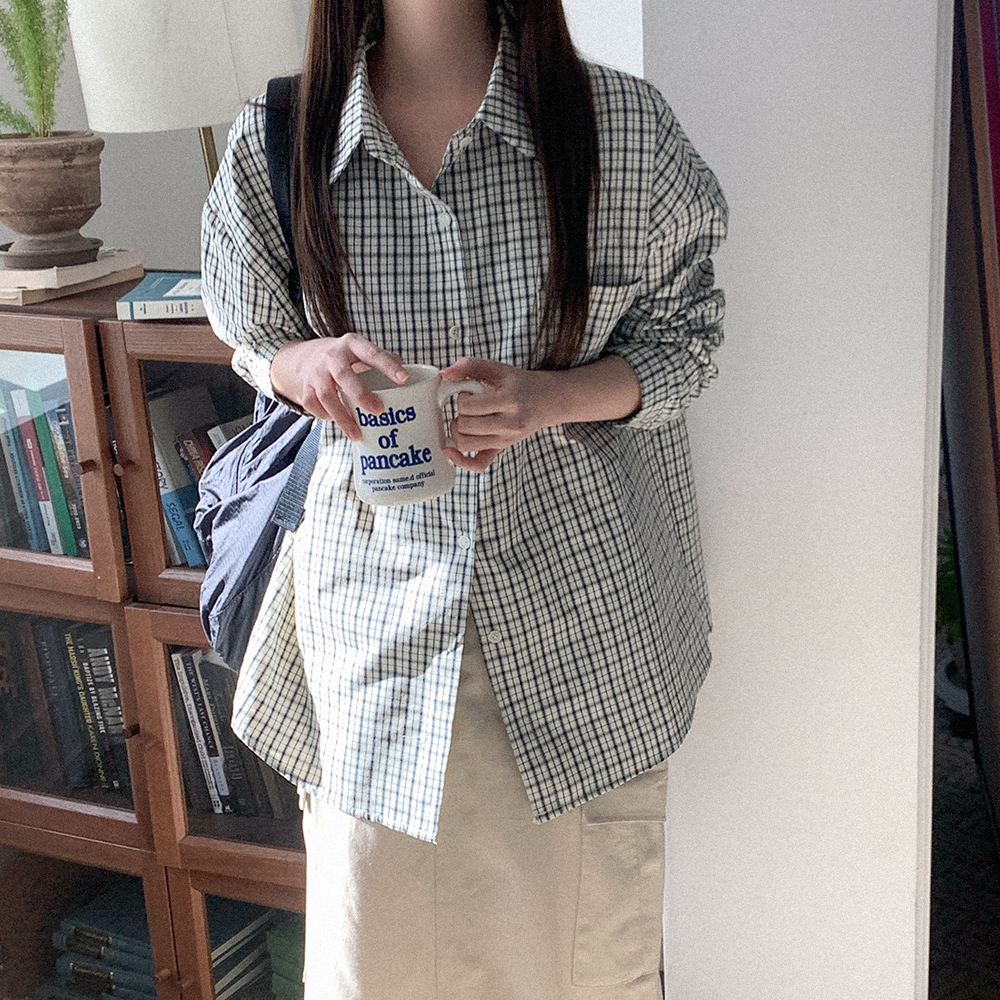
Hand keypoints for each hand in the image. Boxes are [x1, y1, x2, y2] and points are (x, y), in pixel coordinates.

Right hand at [269, 333, 407, 439]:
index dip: (388, 366)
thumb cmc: (346, 358)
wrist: (306, 357)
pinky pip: (313, 405)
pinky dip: (325, 416)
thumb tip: (416, 381)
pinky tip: (336, 421)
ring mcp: (316, 373)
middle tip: (378, 411)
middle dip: (361, 395)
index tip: (404, 379)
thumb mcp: (363, 351)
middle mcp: (332, 356)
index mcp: (352, 344)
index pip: (372, 353)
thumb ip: (386, 362)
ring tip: (357, 434)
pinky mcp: (305, 388)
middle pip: (344, 376)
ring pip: (327, 396)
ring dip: (343, 417)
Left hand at [440, 357, 557, 471]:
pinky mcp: (502, 449)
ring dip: (457, 432)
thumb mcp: (498, 368)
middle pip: (465, 425)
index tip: (470, 393)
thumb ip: (471, 365)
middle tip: (469, 406)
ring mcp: (505, 440)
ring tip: (464, 420)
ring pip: (466, 444)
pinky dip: (461, 461)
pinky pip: (479, 464)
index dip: (462, 398)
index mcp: (509, 401)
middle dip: (459, 414)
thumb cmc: (520, 384)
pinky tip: (451, 450)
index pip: (468, 406)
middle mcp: (509, 424)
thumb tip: (445, 373)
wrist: (545, 402)